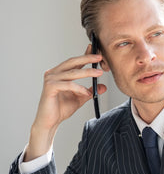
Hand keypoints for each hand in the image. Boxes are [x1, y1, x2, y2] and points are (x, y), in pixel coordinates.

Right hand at [25, 45, 106, 160]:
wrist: (50, 122)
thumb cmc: (61, 109)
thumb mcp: (80, 98)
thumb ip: (89, 91)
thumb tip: (103, 86)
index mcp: (60, 73)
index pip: (74, 62)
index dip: (85, 55)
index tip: (96, 50)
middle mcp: (53, 73)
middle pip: (72, 62)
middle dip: (87, 58)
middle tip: (99, 57)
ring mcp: (50, 79)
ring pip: (72, 73)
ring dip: (87, 72)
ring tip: (99, 73)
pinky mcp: (50, 87)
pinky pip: (68, 85)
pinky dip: (79, 88)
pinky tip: (87, 93)